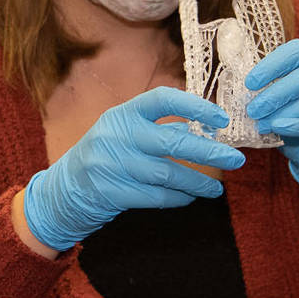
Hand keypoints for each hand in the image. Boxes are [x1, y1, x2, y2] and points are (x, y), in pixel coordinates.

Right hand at [22, 88, 247, 252]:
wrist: (63, 190)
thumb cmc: (104, 156)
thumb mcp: (123, 132)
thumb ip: (157, 128)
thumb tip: (201, 127)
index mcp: (122, 114)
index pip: (162, 100)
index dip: (194, 106)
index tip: (221, 118)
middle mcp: (116, 135)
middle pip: (172, 141)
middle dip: (209, 151)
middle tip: (236, 160)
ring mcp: (112, 164)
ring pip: (167, 174)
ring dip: (197, 182)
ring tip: (216, 188)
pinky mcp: (112, 192)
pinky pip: (155, 196)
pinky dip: (178, 197)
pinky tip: (190, 197)